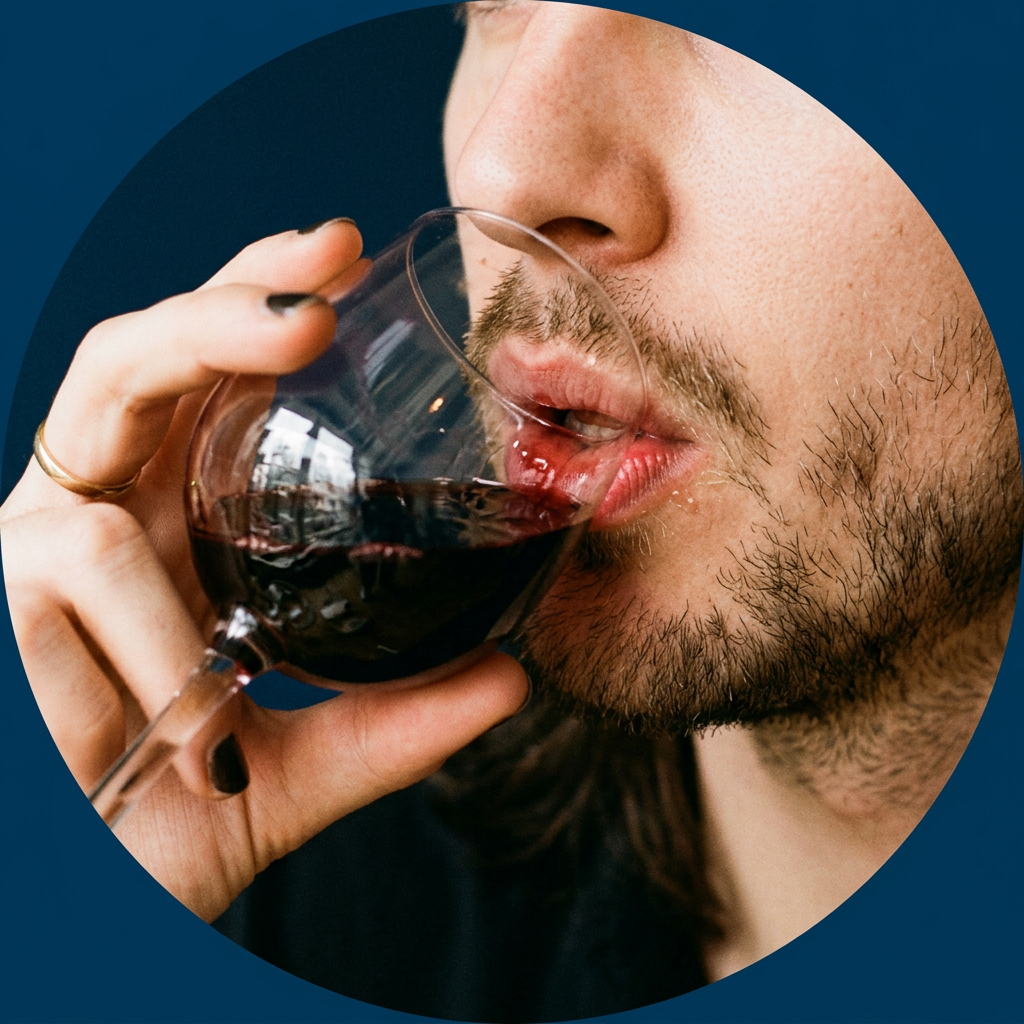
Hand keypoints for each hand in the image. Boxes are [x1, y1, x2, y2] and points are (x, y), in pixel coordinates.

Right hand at [0, 220, 528, 920]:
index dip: (253, 295)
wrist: (89, 910)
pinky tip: (167, 739)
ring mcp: (22, 559)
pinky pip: (53, 605)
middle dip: (214, 316)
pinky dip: (128, 670)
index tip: (341, 254)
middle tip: (311, 308)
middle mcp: (92, 514)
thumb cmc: (176, 819)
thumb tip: (515, 678)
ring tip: (211, 717)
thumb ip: (400, 721)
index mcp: (168, 518)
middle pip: (129, 364)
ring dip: (165, 624)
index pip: (200, 372)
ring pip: (83, 512)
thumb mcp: (305, 766)